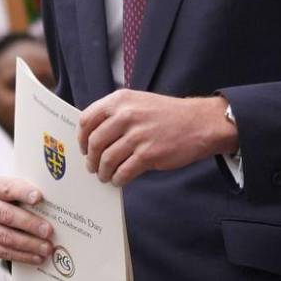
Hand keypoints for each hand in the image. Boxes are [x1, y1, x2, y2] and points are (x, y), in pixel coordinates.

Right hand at [0, 176, 53, 264]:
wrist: (5, 217)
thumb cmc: (20, 202)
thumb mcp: (25, 192)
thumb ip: (35, 195)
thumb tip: (60, 200)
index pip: (7, 188)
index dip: (23, 192)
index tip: (39, 197)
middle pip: (6, 215)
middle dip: (29, 224)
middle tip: (48, 231)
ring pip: (5, 237)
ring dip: (28, 244)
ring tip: (47, 248)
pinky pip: (2, 252)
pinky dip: (22, 256)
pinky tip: (37, 257)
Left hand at [77, 90, 236, 185]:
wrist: (199, 122)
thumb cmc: (168, 115)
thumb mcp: (138, 102)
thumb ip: (116, 114)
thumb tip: (94, 135)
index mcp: (120, 101)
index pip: (87, 120)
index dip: (81, 138)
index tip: (83, 148)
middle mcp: (126, 116)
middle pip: (94, 143)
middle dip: (91, 159)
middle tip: (93, 167)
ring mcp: (137, 136)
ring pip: (106, 160)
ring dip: (103, 172)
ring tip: (106, 176)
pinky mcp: (148, 155)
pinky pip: (123, 172)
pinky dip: (118, 179)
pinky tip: (120, 179)